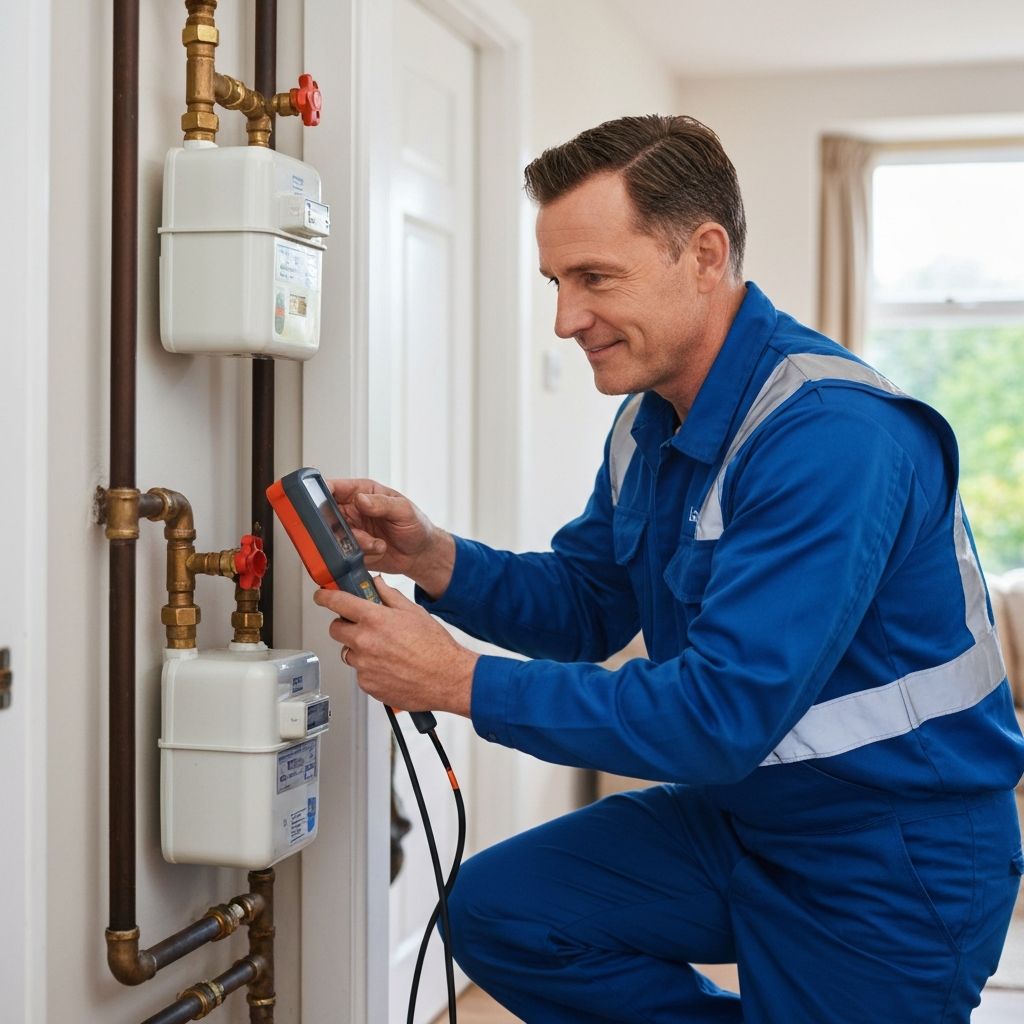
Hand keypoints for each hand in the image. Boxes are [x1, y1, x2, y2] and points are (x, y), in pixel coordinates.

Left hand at [314, 576, 476, 717]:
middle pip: (336, 629)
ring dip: (360, 649)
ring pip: (349, 653)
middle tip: (363, 627)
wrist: (446, 678)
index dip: (325, 597)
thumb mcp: (413, 612)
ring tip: (386, 651)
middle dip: (345, 625)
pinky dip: (370, 669)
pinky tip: (390, 667)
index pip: (337, 602)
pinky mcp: (367, 685)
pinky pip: (360, 673)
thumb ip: (389, 596)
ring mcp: (364, 666)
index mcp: (374, 620)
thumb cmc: (435, 647)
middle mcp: (364, 642)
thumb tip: (376, 585)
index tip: (321, 596)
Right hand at [326, 478, 454, 598]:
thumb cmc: (416, 526)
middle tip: (356, 532)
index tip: (321, 502)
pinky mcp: (352, 550)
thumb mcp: (404, 510)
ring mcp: (352, 531)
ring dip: (356, 543)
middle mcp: (353, 511)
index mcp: (363, 493)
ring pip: (335, 537)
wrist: (421, 554)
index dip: (322, 492)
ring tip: (377, 543)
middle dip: (337, 526)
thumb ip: (382, 503)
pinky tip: (378, 550)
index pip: (335, 487)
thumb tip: (361, 499)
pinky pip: (345, 554)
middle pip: (327, 515)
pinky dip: (361, 555)